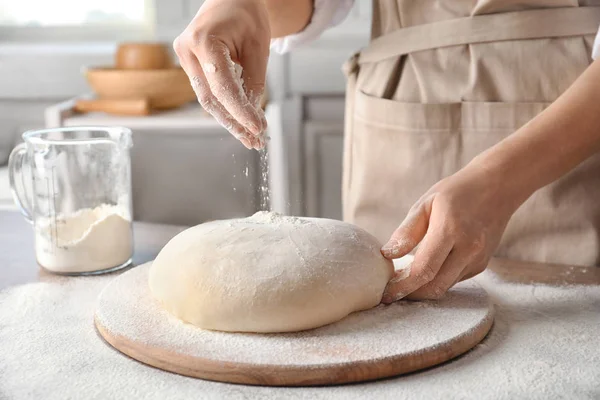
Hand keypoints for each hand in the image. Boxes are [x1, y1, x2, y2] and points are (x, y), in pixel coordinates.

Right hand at [174, 0, 269, 149]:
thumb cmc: (246, 16)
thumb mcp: (258, 48)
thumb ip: (254, 82)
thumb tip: (253, 115)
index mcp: (204, 42)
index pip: (223, 88)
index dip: (241, 112)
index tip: (258, 128)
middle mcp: (188, 51)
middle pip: (211, 99)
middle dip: (234, 122)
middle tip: (253, 140)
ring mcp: (185, 58)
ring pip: (208, 99)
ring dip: (230, 120)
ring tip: (250, 137)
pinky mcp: (190, 64)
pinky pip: (208, 91)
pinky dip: (225, 107)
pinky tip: (240, 122)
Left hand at [380, 163, 521, 302]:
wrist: (497, 187)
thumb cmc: (456, 192)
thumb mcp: (425, 203)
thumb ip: (406, 231)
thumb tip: (387, 255)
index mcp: (450, 230)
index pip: (423, 270)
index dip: (402, 286)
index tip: (385, 293)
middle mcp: (468, 249)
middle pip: (435, 287)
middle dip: (410, 294)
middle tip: (389, 293)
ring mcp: (478, 259)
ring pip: (444, 287)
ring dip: (422, 288)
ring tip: (402, 281)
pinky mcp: (481, 265)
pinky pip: (454, 279)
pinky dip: (437, 279)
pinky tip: (427, 268)